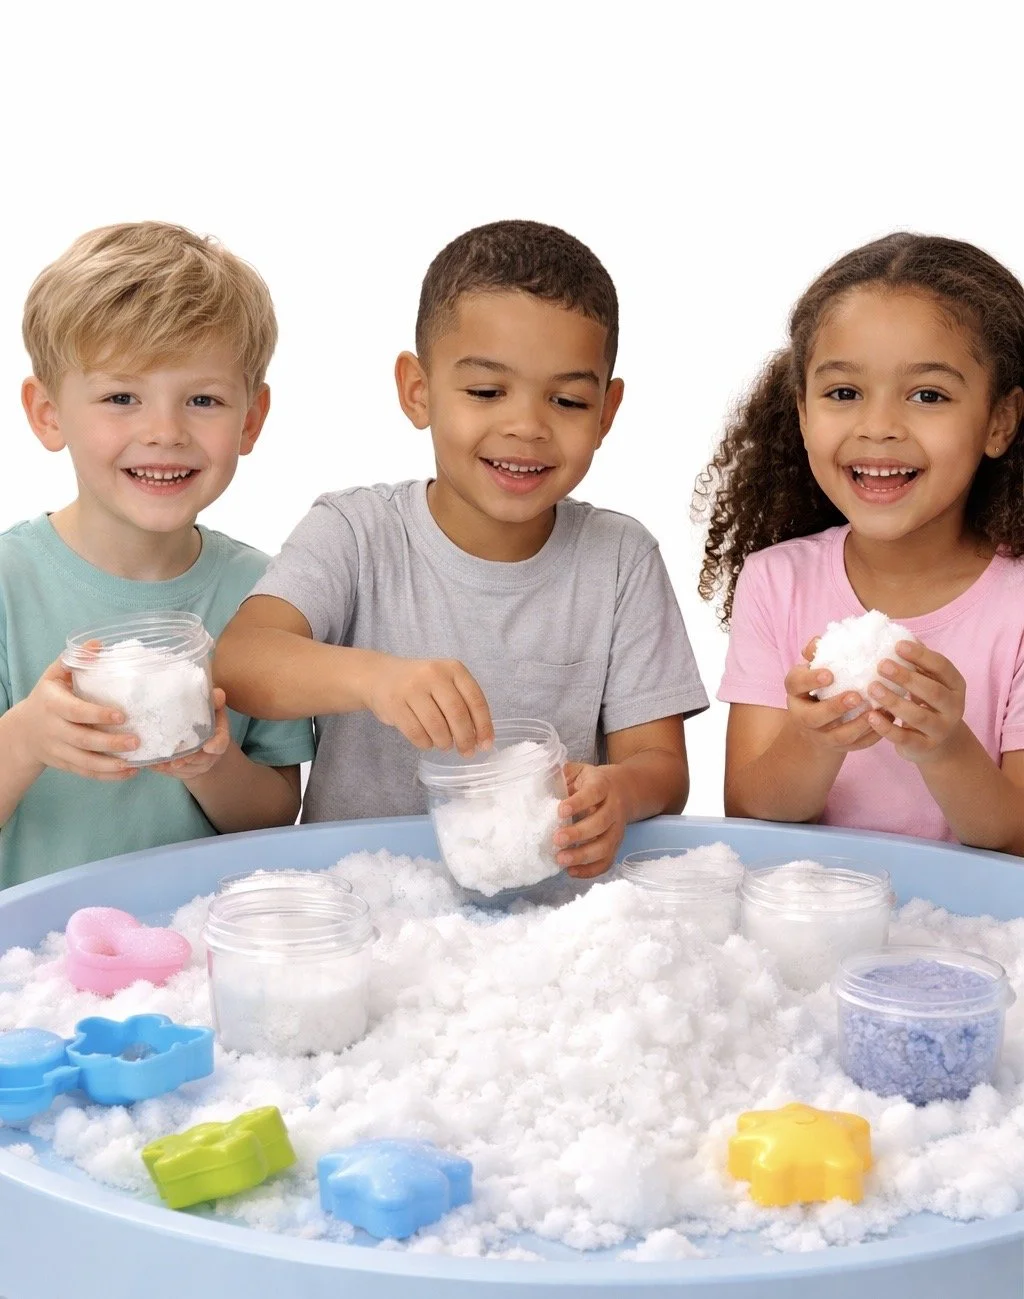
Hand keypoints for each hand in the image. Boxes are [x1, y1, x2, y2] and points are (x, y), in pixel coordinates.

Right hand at [14, 654, 138, 780]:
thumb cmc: (48, 697)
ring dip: (110, 764)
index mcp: (52, 705)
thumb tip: (97, 645)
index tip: (122, 716)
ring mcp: (58, 750)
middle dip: (110, 743)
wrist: (24, 731)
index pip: (75, 712)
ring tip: (134, 763)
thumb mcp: (54, 676)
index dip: (97, 715)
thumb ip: (74, 661)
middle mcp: (53, 730)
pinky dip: (107, 776)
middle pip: (82, 740)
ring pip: (84, 762)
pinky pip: (85, 773)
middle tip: (136, 741)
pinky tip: (128, 772)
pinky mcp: (64, 764)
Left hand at [150, 688, 231, 779]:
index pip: (222, 742)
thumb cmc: (201, 713)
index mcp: (219, 734)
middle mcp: (211, 752)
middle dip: (189, 761)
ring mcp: (200, 763)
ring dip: (174, 769)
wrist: (197, 732)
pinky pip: (177, 775)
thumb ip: (212, 700)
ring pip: (189, 770)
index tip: (208, 747)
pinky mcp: (186, 771)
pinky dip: (165, 771)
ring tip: (160, 763)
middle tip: (176, 761)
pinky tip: (153, 765)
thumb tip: (218, 694)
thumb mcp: (209, 705)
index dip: (216, 745)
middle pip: (204, 760)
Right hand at [363, 654, 492, 755]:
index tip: (486, 744)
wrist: (379, 676)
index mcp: (453, 668)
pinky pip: (416, 733)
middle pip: (457, 714)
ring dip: (444, 742)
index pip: (476, 700)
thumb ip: (463, 704)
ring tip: (444, 744)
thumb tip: (481, 739)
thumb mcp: (445, 683)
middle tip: (466, 752)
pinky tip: (427, 742)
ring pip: (437, 726)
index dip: (484, 726)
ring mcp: (412, 688)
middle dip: (465, 738)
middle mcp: (433, 674)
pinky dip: (425, 743)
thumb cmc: (421, 685)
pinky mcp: (394, 704)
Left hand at [554, 762, 627, 878]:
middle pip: (601, 823)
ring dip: (583, 855)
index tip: (560, 811)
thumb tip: (542, 776)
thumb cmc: (591, 782)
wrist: (622, 790)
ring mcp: (616, 829)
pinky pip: (607, 861)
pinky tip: (571, 871)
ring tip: (560, 859)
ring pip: (605, 846)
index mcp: (602, 786)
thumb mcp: (579, 771)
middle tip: (556, 839)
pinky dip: (590, 870)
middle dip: (578, 833)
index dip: (578, 803)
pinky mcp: (615, 845)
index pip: (594, 793)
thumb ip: (562, 773)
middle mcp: (613, 808)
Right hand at [784, 638, 882, 754]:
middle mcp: (803, 717)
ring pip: (838, 736)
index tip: (830, 674)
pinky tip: (886, 720)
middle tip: (856, 696)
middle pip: (813, 717)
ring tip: (875, 711)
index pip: (796, 684)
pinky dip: (872, 735)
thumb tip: (818, 641)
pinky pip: (856, 746)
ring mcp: (821, 736)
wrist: (819, 723)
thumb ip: (817, 654)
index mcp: (796, 692)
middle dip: (834, 707)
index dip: (811, 680)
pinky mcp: (840, 748)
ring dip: (857, 725)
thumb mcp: (814, 669)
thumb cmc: (821, 686)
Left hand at [865, 641, 966, 762]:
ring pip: (918, 715)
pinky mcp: (924, 747)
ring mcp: (940, 729)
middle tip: (881, 665)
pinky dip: (886, 727)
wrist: (938, 743)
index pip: (942, 667)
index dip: (921, 655)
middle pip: (932, 691)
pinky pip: (904, 737)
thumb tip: (893, 631)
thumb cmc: (926, 701)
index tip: (898, 645)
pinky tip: (870, 716)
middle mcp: (953, 707)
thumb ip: (916, 661)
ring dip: (893, 701)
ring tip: (872, 688)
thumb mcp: (927, 680)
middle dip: (907, 677)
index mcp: (955, 685)